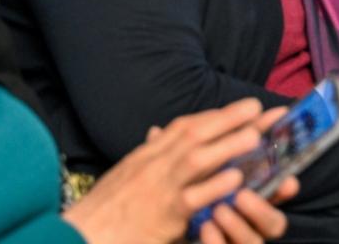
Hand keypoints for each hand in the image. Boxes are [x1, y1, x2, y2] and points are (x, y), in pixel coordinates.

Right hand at [63, 98, 291, 243]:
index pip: (184, 127)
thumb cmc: (106, 209)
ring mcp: (158, 188)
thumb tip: (157, 132)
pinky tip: (236, 180)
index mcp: (146, 154)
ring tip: (255, 137)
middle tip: (257, 109)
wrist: (81, 235)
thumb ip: (149, 154)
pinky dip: (214, 187)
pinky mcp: (163, 215)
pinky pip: (192, 199)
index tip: (239, 107)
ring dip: (228, 145)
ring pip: (196, 160)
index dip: (215, 115)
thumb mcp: (127, 173)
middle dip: (228, 119)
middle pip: (194, 134)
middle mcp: (152, 165)